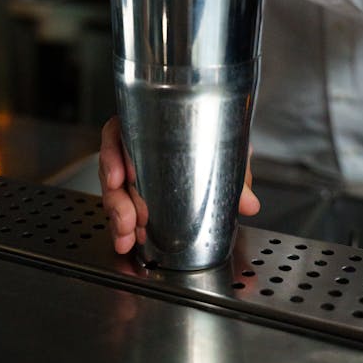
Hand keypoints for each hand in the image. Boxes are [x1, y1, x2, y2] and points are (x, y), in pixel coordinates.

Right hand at [99, 115, 259, 254]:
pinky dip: (122, 226)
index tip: (120, 177)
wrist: (221, 145)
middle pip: (112, 167)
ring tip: (126, 235)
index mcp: (148, 122)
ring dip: (117, 215)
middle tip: (128, 220)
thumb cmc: (216, 136)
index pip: (118, 131)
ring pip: (113, 191)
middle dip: (116, 198)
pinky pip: (120, 207)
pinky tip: (126, 241)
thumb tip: (249, 204)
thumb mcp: (227, 147)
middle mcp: (134, 144)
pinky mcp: (133, 193)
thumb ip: (238, 171)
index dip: (113, 154)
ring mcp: (131, 169)